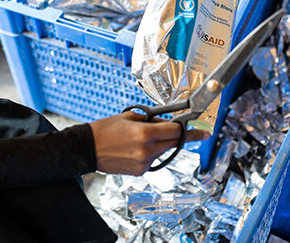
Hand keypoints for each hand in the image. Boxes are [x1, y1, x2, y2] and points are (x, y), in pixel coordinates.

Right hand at [90, 112, 207, 174]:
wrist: (87, 149)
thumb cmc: (105, 129)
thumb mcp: (129, 117)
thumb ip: (151, 119)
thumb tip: (167, 122)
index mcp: (144, 133)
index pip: (175, 131)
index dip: (188, 128)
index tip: (201, 128)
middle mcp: (147, 150)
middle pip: (175, 143)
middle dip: (188, 137)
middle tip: (202, 134)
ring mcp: (144, 163)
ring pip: (164, 151)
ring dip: (162, 143)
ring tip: (143, 137)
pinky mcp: (140, 171)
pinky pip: (153, 159)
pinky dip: (150, 152)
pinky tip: (135, 148)